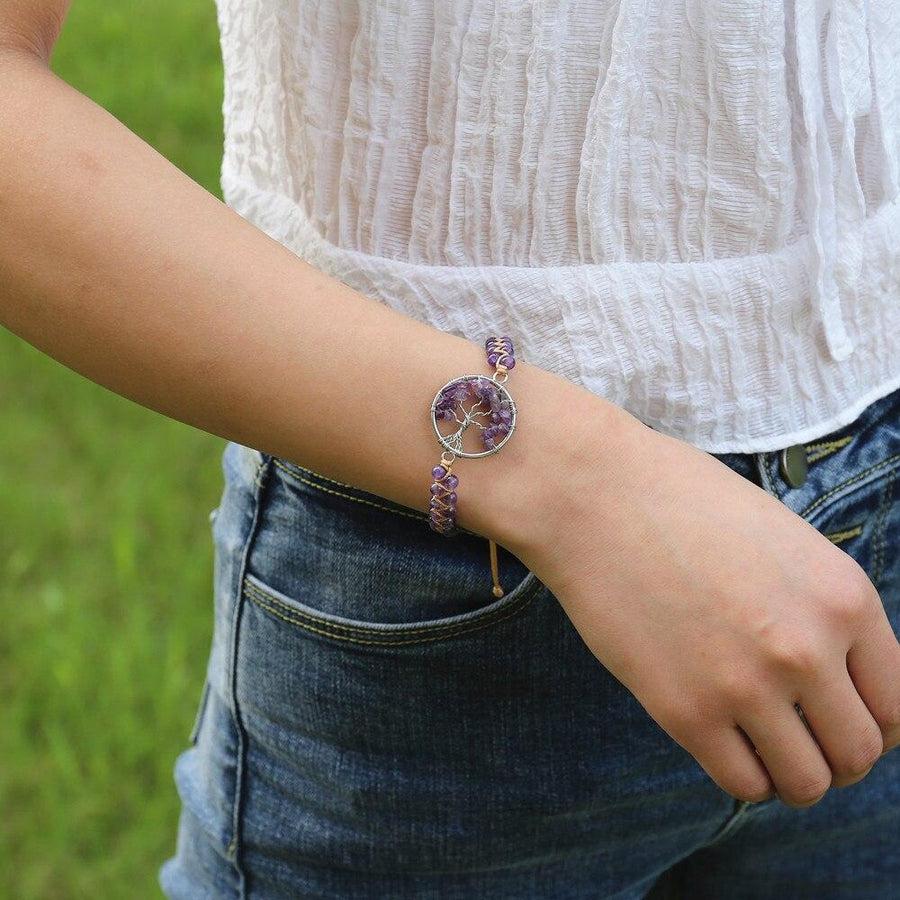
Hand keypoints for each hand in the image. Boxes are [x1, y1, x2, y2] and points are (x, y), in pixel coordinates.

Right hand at [507, 396, 899, 806]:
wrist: (593, 494)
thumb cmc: (678, 500)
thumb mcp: (781, 538)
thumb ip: (819, 606)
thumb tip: (833, 672)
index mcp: (843, 597)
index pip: (899, 704)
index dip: (875, 722)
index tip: (839, 718)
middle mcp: (808, 649)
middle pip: (859, 752)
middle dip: (835, 754)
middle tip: (798, 735)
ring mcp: (745, 685)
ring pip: (807, 782)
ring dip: (791, 773)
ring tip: (760, 744)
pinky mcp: (684, 712)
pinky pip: (743, 784)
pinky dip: (744, 775)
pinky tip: (720, 739)